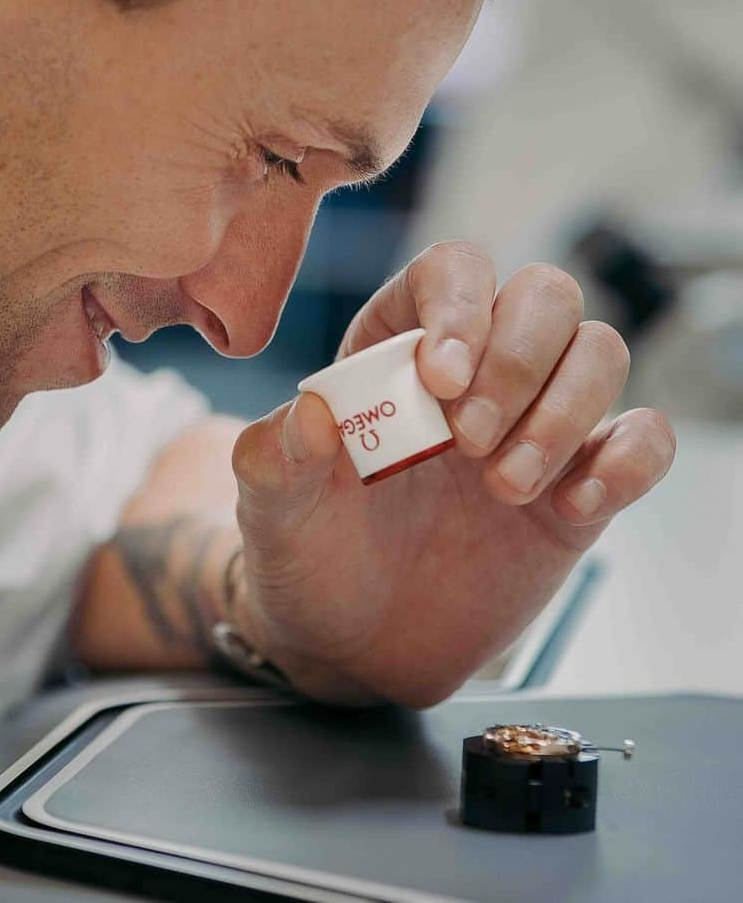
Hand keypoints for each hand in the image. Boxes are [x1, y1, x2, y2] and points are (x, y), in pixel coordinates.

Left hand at [230, 241, 675, 705]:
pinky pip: (644, 438)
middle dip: (518, 360)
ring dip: (567, 411)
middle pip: (543, 295)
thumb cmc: (311, 552)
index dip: (458, 307)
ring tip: (506, 488)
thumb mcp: (272, 509)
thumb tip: (309, 416)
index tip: (442, 380)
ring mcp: (536, 420)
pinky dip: (630, 461)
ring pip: (599, 351)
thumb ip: (275, 459)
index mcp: (397, 344)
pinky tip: (573, 506)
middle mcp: (478, 366)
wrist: (353, 645)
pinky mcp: (582, 482)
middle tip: (469, 442)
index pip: (451, 271)